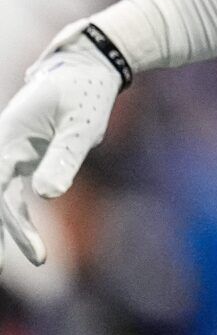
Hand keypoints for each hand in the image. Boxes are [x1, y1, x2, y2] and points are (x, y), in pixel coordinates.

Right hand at [0, 25, 124, 272]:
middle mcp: (3, 148)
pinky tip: (35, 249)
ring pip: (1, 199)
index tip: (5, 238)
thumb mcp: (81, 124)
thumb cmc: (86, 92)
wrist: (89, 67)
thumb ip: (64, 157)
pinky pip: (14, 196)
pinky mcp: (26, 161)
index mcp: (8, 136)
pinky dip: (20, 220)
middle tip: (4, 267)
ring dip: (9, 231)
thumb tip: (46, 194)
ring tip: (27, 261)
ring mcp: (12, 155)